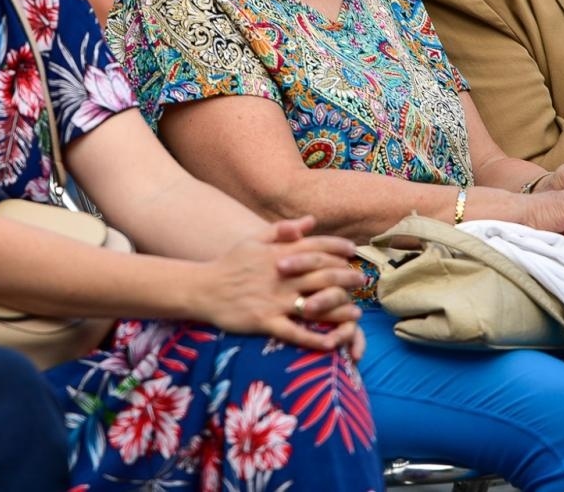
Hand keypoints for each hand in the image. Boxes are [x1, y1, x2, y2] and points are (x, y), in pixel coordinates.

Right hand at [196, 216, 364, 353]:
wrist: (202, 289)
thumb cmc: (229, 263)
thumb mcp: (253, 240)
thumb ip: (282, 230)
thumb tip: (310, 220)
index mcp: (278, 254)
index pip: (315, 246)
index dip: (337, 246)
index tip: (353, 250)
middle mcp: (281, 276)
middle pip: (322, 274)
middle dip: (346, 276)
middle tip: (361, 280)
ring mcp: (274, 299)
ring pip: (314, 303)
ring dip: (338, 309)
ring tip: (355, 314)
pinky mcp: (265, 321)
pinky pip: (294, 332)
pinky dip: (313, 338)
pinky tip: (330, 344)